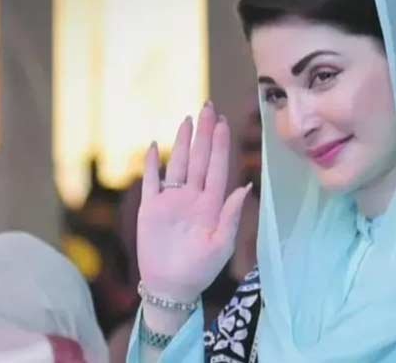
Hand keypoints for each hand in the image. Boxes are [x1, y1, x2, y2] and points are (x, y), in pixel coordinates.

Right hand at [137, 102, 251, 301]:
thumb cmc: (201, 269)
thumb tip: (245, 187)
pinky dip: (152, 165)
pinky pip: (151, 182)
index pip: (217, 168)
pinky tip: (155, 146)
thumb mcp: (222, 245)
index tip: (223, 123)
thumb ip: (231, 216)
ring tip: (187, 119)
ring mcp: (171, 201)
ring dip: (182, 143)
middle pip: (199, 159)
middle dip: (204, 134)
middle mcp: (192, 197)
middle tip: (208, 108)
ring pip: (178, 165)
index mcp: (211, 204)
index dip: (220, 145)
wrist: (171, 287)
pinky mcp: (150, 208)